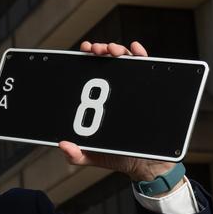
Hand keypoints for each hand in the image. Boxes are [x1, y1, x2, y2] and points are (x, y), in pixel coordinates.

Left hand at [58, 42, 181, 189]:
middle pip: (106, 65)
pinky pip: (147, 69)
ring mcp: (131, 91)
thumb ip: (75, 154)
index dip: (85, 62)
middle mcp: (114, 93)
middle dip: (100, 51)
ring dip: (118, 50)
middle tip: (95, 50)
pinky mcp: (150, 92)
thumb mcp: (92, 156)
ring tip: (112, 50)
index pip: (89, 77)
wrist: (146, 164)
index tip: (81, 53)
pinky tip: (134, 49)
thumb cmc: (117, 156)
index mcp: (98, 103)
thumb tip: (62, 144)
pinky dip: (141, 55)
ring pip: (124, 63)